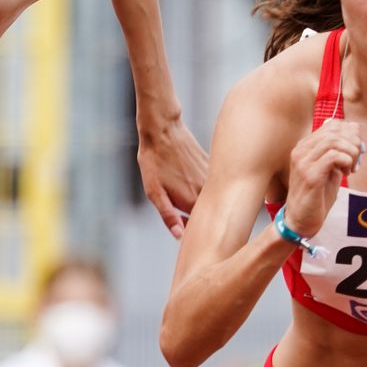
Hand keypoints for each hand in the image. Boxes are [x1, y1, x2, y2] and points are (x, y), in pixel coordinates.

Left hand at [137, 114, 207, 239]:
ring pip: (210, 199)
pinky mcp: (212, 167)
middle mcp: (206, 192)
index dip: (190, 229)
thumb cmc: (155, 162)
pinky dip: (204, 187)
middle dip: (197, 216)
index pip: (199, 227)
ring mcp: (212, 178)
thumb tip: (179, 235)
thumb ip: (168, 216)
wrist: (163, 131)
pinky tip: (189, 178)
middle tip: (180, 206)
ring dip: (201, 200)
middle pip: (207, 213)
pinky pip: (212, 184)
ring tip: (183, 188)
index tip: (180, 224)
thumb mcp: (154, 192)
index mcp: (192, 202)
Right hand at [282, 119, 365, 238]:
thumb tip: (353, 127)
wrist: (301, 220)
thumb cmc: (316, 196)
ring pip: (334, 141)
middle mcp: (301, 150)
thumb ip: (339, 150)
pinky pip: (333, 156)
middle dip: (353, 143)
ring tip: (351, 168)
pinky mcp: (309, 175)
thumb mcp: (330, 168)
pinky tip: (346, 173)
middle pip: (334, 130)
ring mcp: (303, 162)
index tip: (357, 152)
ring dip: (351, 153)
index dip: (351, 134)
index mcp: (305, 146)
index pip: (332, 125)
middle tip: (357, 161)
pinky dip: (346, 162)